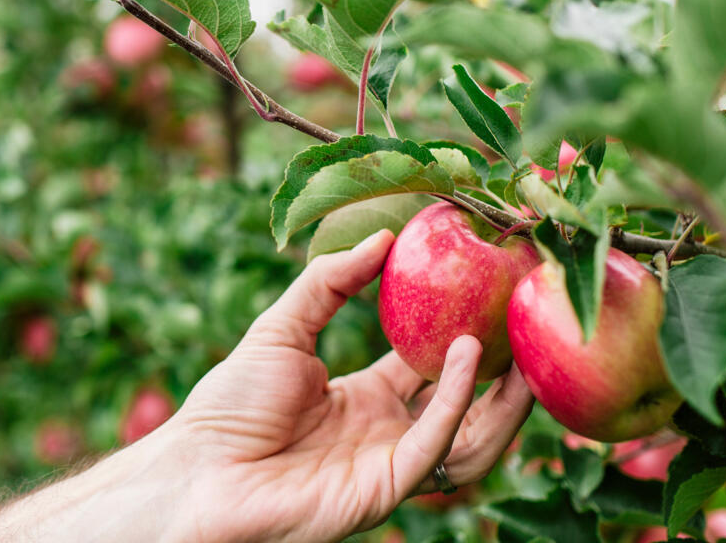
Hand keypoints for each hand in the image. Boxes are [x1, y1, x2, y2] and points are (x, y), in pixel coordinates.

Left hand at [170, 229, 533, 542]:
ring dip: (501, 398)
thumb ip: (331, 282)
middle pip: (462, 406)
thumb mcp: (283, 327)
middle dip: (501, 374)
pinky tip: (469, 359)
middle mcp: (384, 434)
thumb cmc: (229, 404)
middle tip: (528, 325)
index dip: (459, 335)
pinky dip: (456, 405)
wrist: (197, 470)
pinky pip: (434, 448)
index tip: (488, 294)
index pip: (426, 367)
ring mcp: (387, 466)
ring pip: (468, 437)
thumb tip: (384, 234)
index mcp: (363, 400)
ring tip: (521, 346)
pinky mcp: (384, 491)